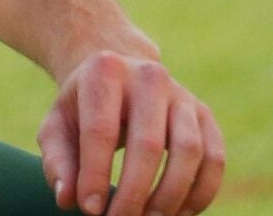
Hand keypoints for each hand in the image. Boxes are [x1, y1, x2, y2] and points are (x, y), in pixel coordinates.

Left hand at [39, 48, 225, 215]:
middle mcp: (148, 77)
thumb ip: (58, 161)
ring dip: (171, 197)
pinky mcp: (205, 115)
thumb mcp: (58, 126)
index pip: (100, 130)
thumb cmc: (82, 109)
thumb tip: (69, 198)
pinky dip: (200, 193)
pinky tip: (178, 213)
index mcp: (104, 71)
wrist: (117, 76)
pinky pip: (214, 159)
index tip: (90, 209)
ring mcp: (182, 95)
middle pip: (148, 144)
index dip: (95, 175)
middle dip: (134, 192)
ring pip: (189, 152)